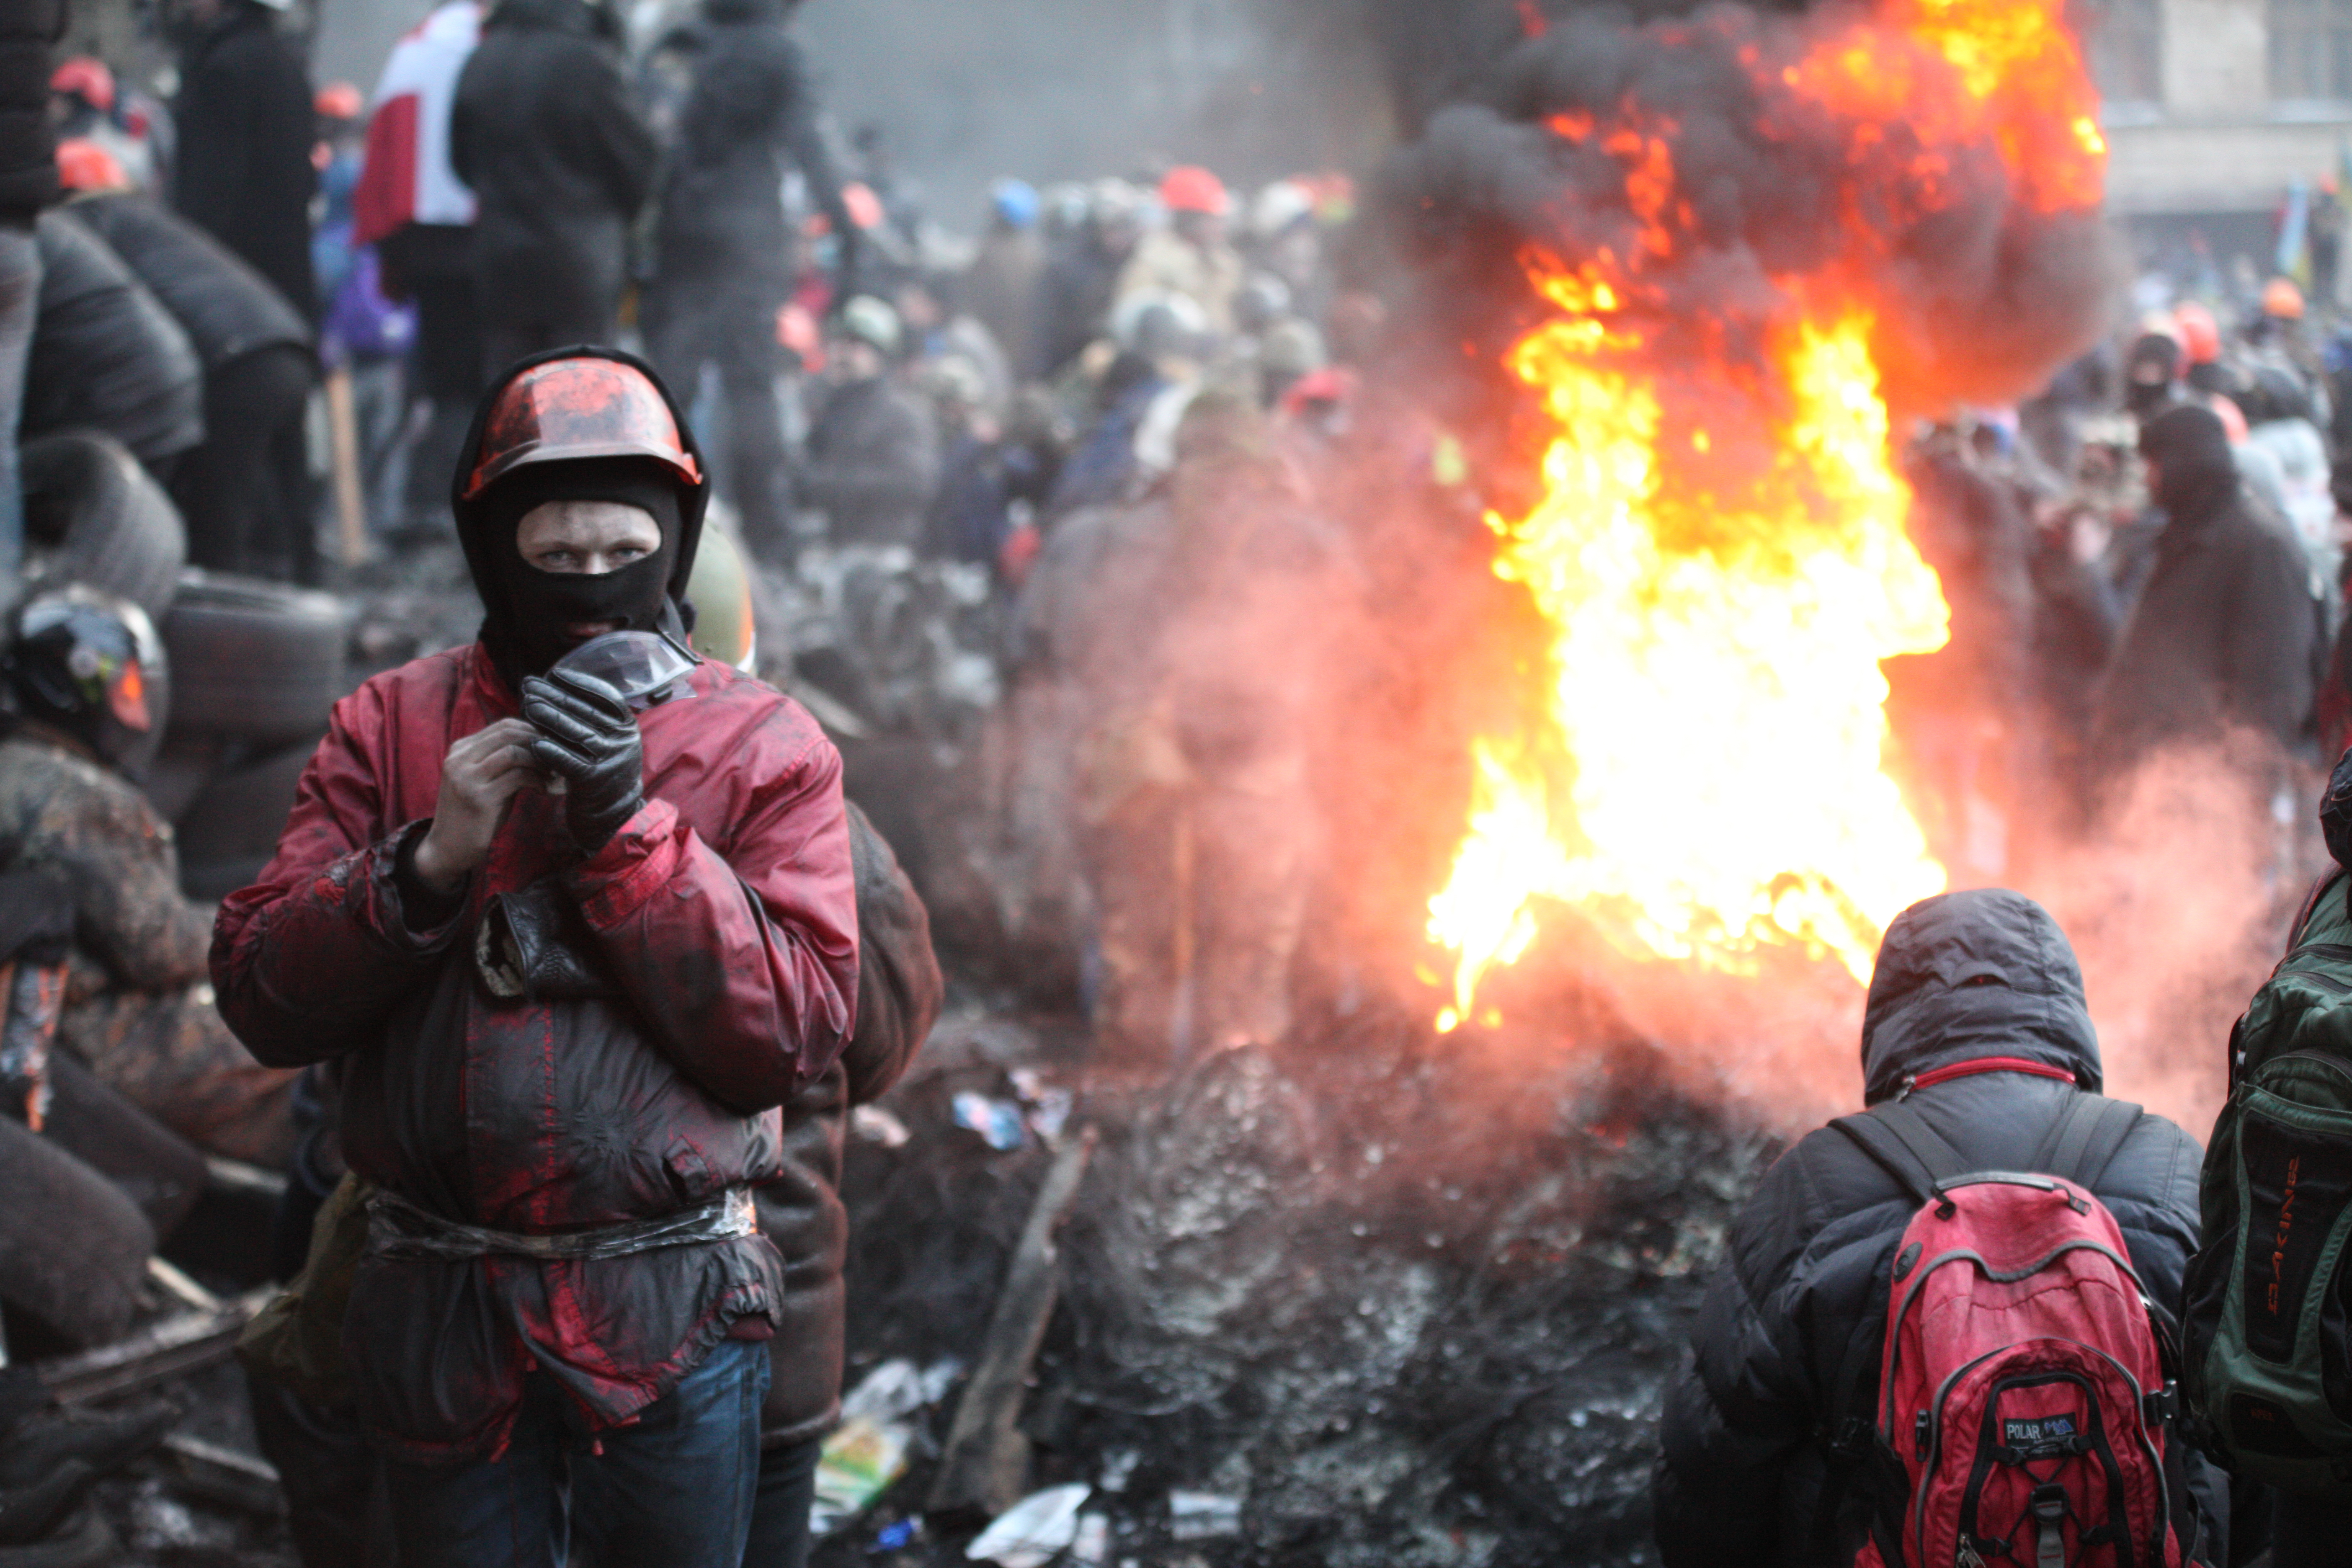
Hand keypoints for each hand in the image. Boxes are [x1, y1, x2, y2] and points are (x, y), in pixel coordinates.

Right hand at [414, 718, 545, 893]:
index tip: (549, 745)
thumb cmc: (472, 813)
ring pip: (513, 752)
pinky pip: (518, 777)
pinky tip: (543, 790)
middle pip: (508, 733)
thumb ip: (502, 760)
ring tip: (550, 775)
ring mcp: (467, 777)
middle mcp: (459, 759)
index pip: (502, 726)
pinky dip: (537, 780)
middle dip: (538, 743)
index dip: (531, 731)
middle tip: (556, 758)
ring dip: (539, 762)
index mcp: (460, 750)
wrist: (447, 847)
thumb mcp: (483, 779)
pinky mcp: (479, 798)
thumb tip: (540, 744)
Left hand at [520, 669, 644, 855]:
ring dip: (550, 717)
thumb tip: (558, 687)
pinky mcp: (595, 782)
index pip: (606, 696)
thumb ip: (592, 718)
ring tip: (527, 705)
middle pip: (586, 712)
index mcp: (627, 726)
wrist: (614, 813)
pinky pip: (570, 762)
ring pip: (577, 733)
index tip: (555, 674)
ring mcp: (611, 761)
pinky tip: (533, 742)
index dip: (580, 683)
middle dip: (555, 696)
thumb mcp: (607, 740)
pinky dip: (551, 751)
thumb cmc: (601, 769)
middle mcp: (623, 741)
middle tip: (529, 685)